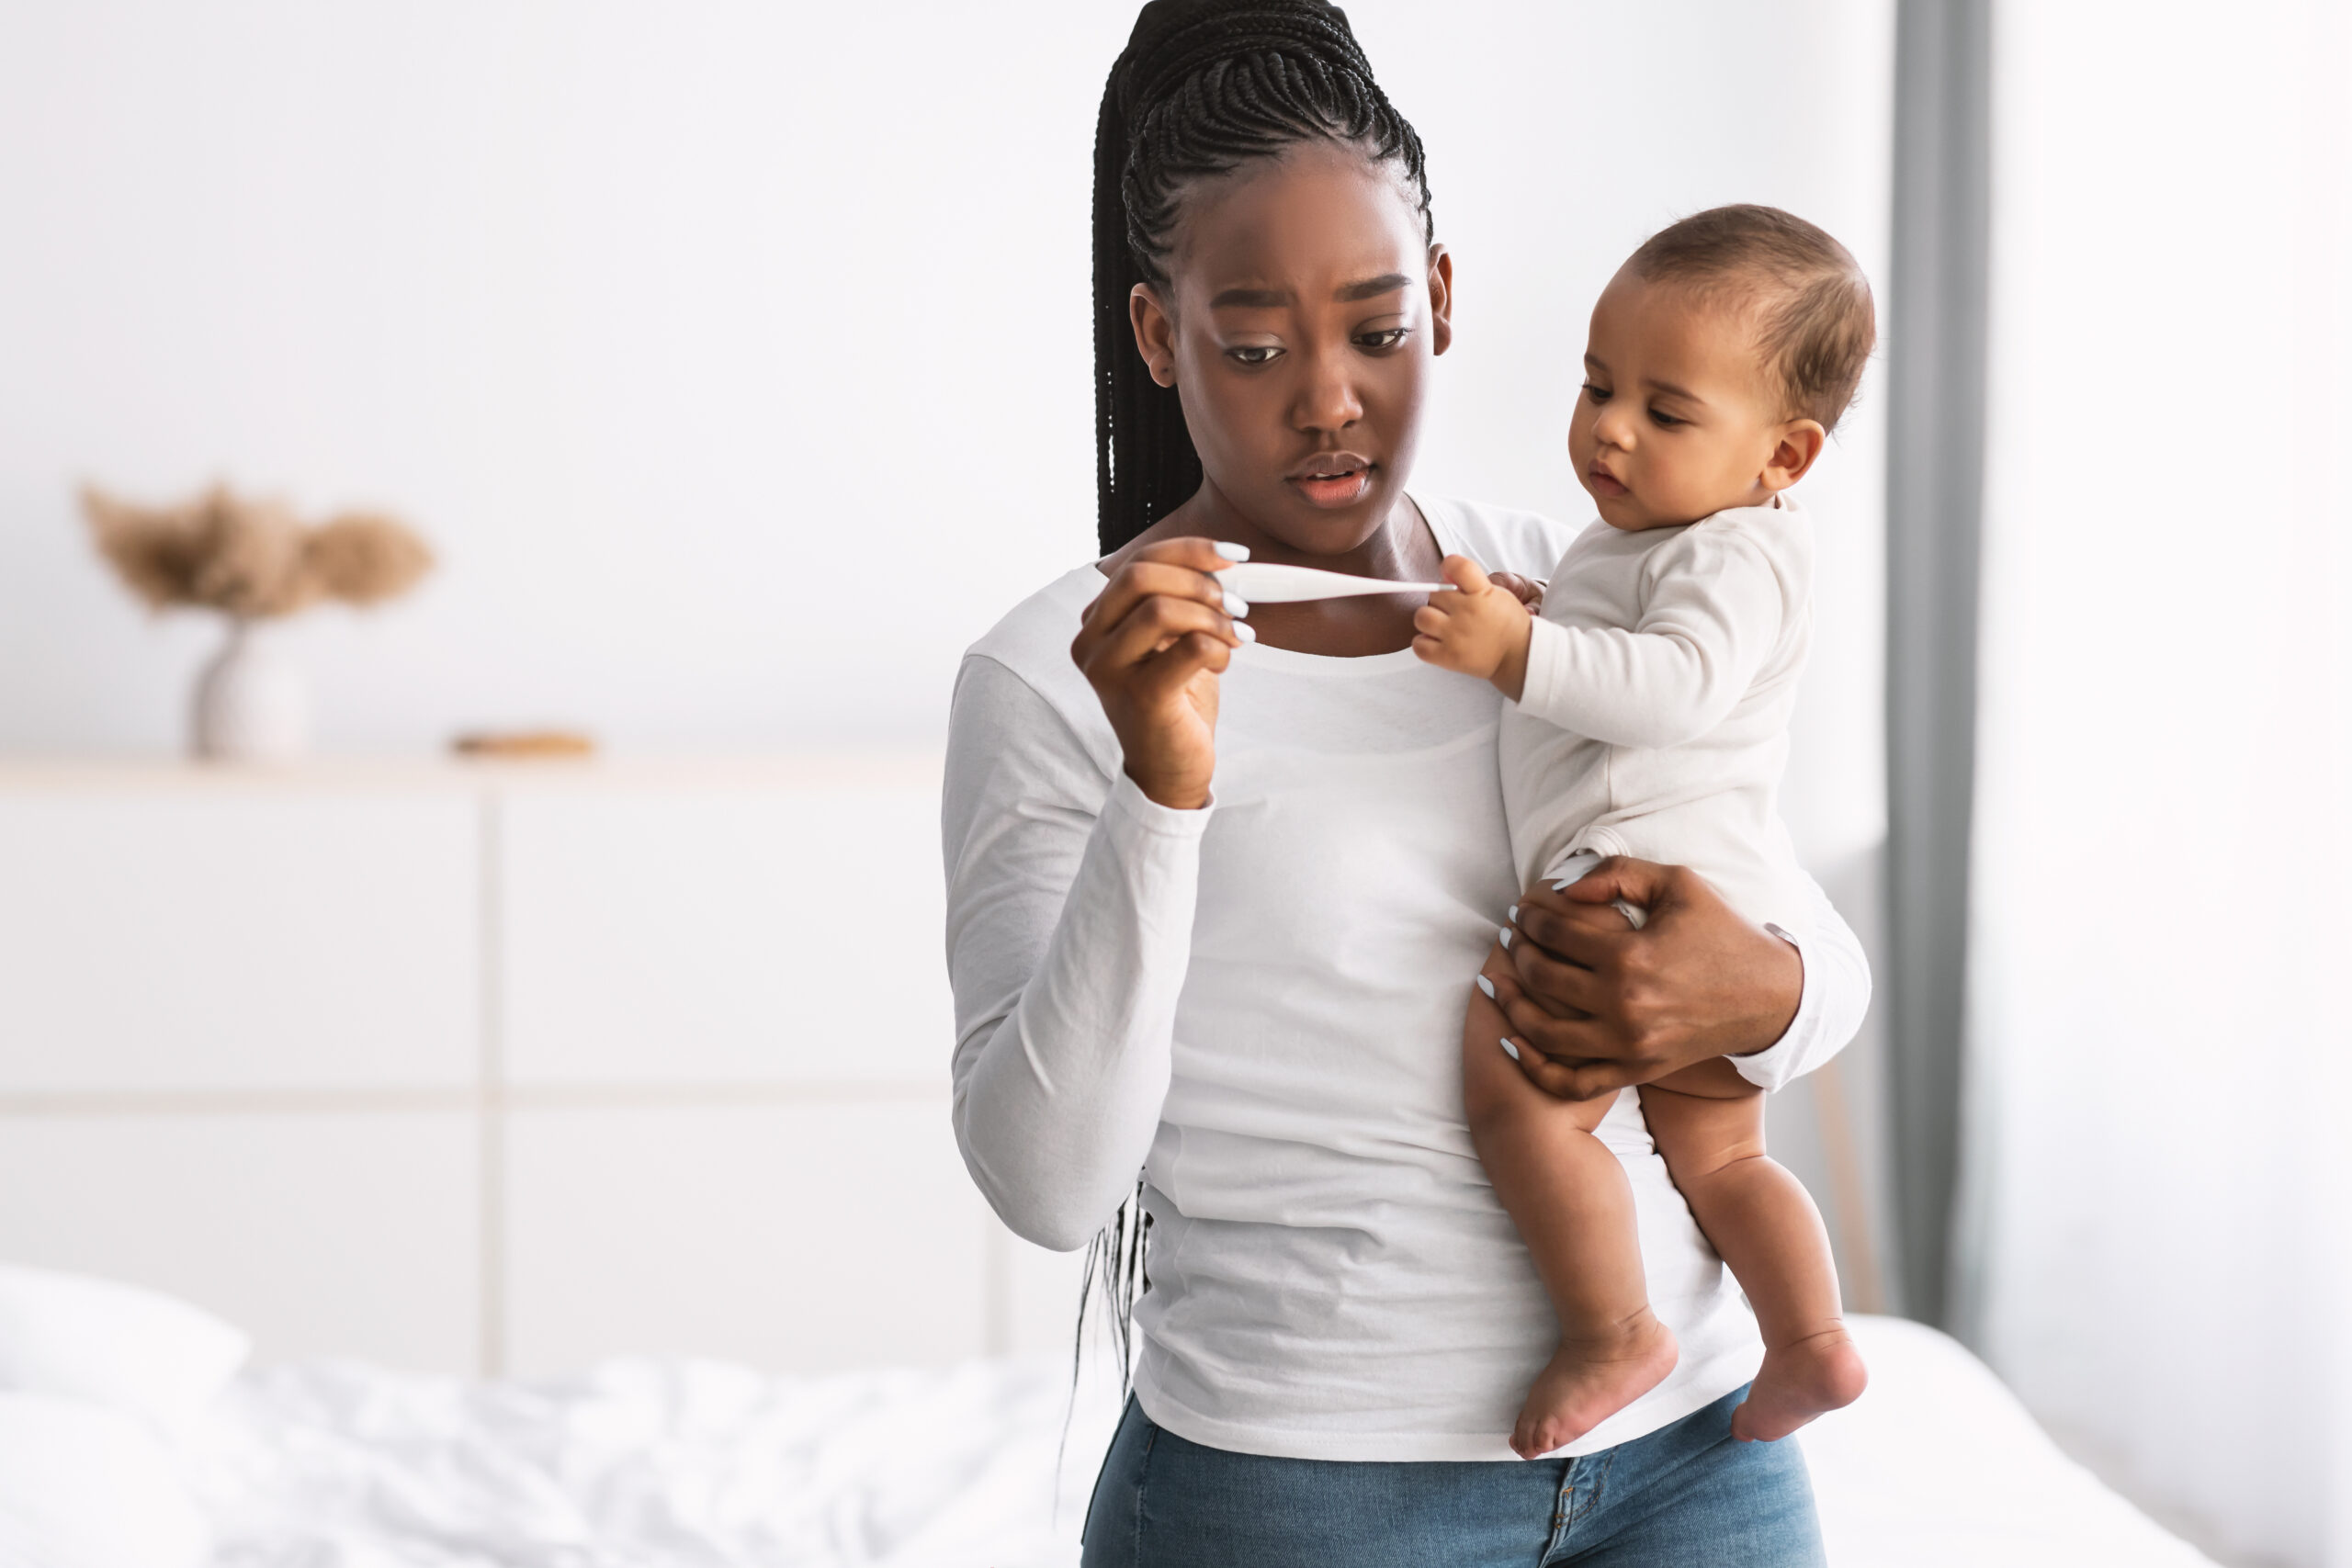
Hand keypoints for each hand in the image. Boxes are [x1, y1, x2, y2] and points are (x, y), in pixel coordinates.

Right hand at [1071, 538, 1250, 810]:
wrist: (1170, 768)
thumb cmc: (1175, 700)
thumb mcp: (1174, 640)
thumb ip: (1183, 600)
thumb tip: (1225, 564)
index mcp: (1097, 621)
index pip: (1137, 562)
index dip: (1189, 550)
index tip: (1233, 556)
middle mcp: (1091, 642)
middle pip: (1140, 577)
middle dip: (1198, 582)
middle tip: (1235, 605)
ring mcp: (1109, 670)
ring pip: (1160, 610)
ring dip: (1212, 618)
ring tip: (1235, 638)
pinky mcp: (1139, 696)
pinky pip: (1189, 647)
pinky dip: (1218, 648)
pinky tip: (1223, 664)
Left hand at [1411, 555, 1534, 697]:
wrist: (1518, 655)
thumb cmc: (1507, 624)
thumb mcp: (1496, 595)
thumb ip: (1471, 582)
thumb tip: (1445, 574)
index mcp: (1482, 594)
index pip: (1459, 567)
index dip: (1449, 566)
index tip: (1449, 573)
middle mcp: (1467, 612)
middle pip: (1434, 594)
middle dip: (1440, 601)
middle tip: (1451, 611)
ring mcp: (1456, 635)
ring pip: (1422, 617)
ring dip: (1428, 621)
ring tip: (1441, 627)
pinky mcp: (1448, 656)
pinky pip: (1419, 645)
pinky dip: (1423, 644)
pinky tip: (1436, 642)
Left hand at [1490, 856, 1802, 1100]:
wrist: (1767, 997)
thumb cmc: (1721, 933)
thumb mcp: (1677, 884)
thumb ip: (1617, 875)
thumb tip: (1562, 885)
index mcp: (1630, 954)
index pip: (1554, 933)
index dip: (1529, 918)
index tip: (1521, 911)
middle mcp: (1624, 1004)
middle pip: (1541, 977)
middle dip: (1516, 952)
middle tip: (1509, 938)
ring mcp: (1628, 1044)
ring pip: (1543, 1032)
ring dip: (1512, 1004)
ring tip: (1501, 982)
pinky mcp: (1635, 1070)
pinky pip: (1571, 1080)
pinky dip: (1535, 1066)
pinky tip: (1514, 1041)